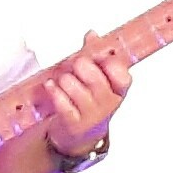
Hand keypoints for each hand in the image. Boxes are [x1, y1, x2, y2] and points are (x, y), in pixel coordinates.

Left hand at [38, 30, 129, 154]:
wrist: (79, 138)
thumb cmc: (88, 103)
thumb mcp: (98, 82)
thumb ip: (94, 57)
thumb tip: (91, 34)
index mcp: (119, 90)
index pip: (122, 74)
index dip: (108, 62)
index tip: (96, 57)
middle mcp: (108, 103)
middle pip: (95, 78)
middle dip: (80, 66)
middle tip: (73, 64)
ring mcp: (91, 115)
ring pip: (75, 88)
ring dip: (64, 79)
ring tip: (61, 79)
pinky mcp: (73, 124)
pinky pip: (62, 104)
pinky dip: (54, 92)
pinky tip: (50, 86)